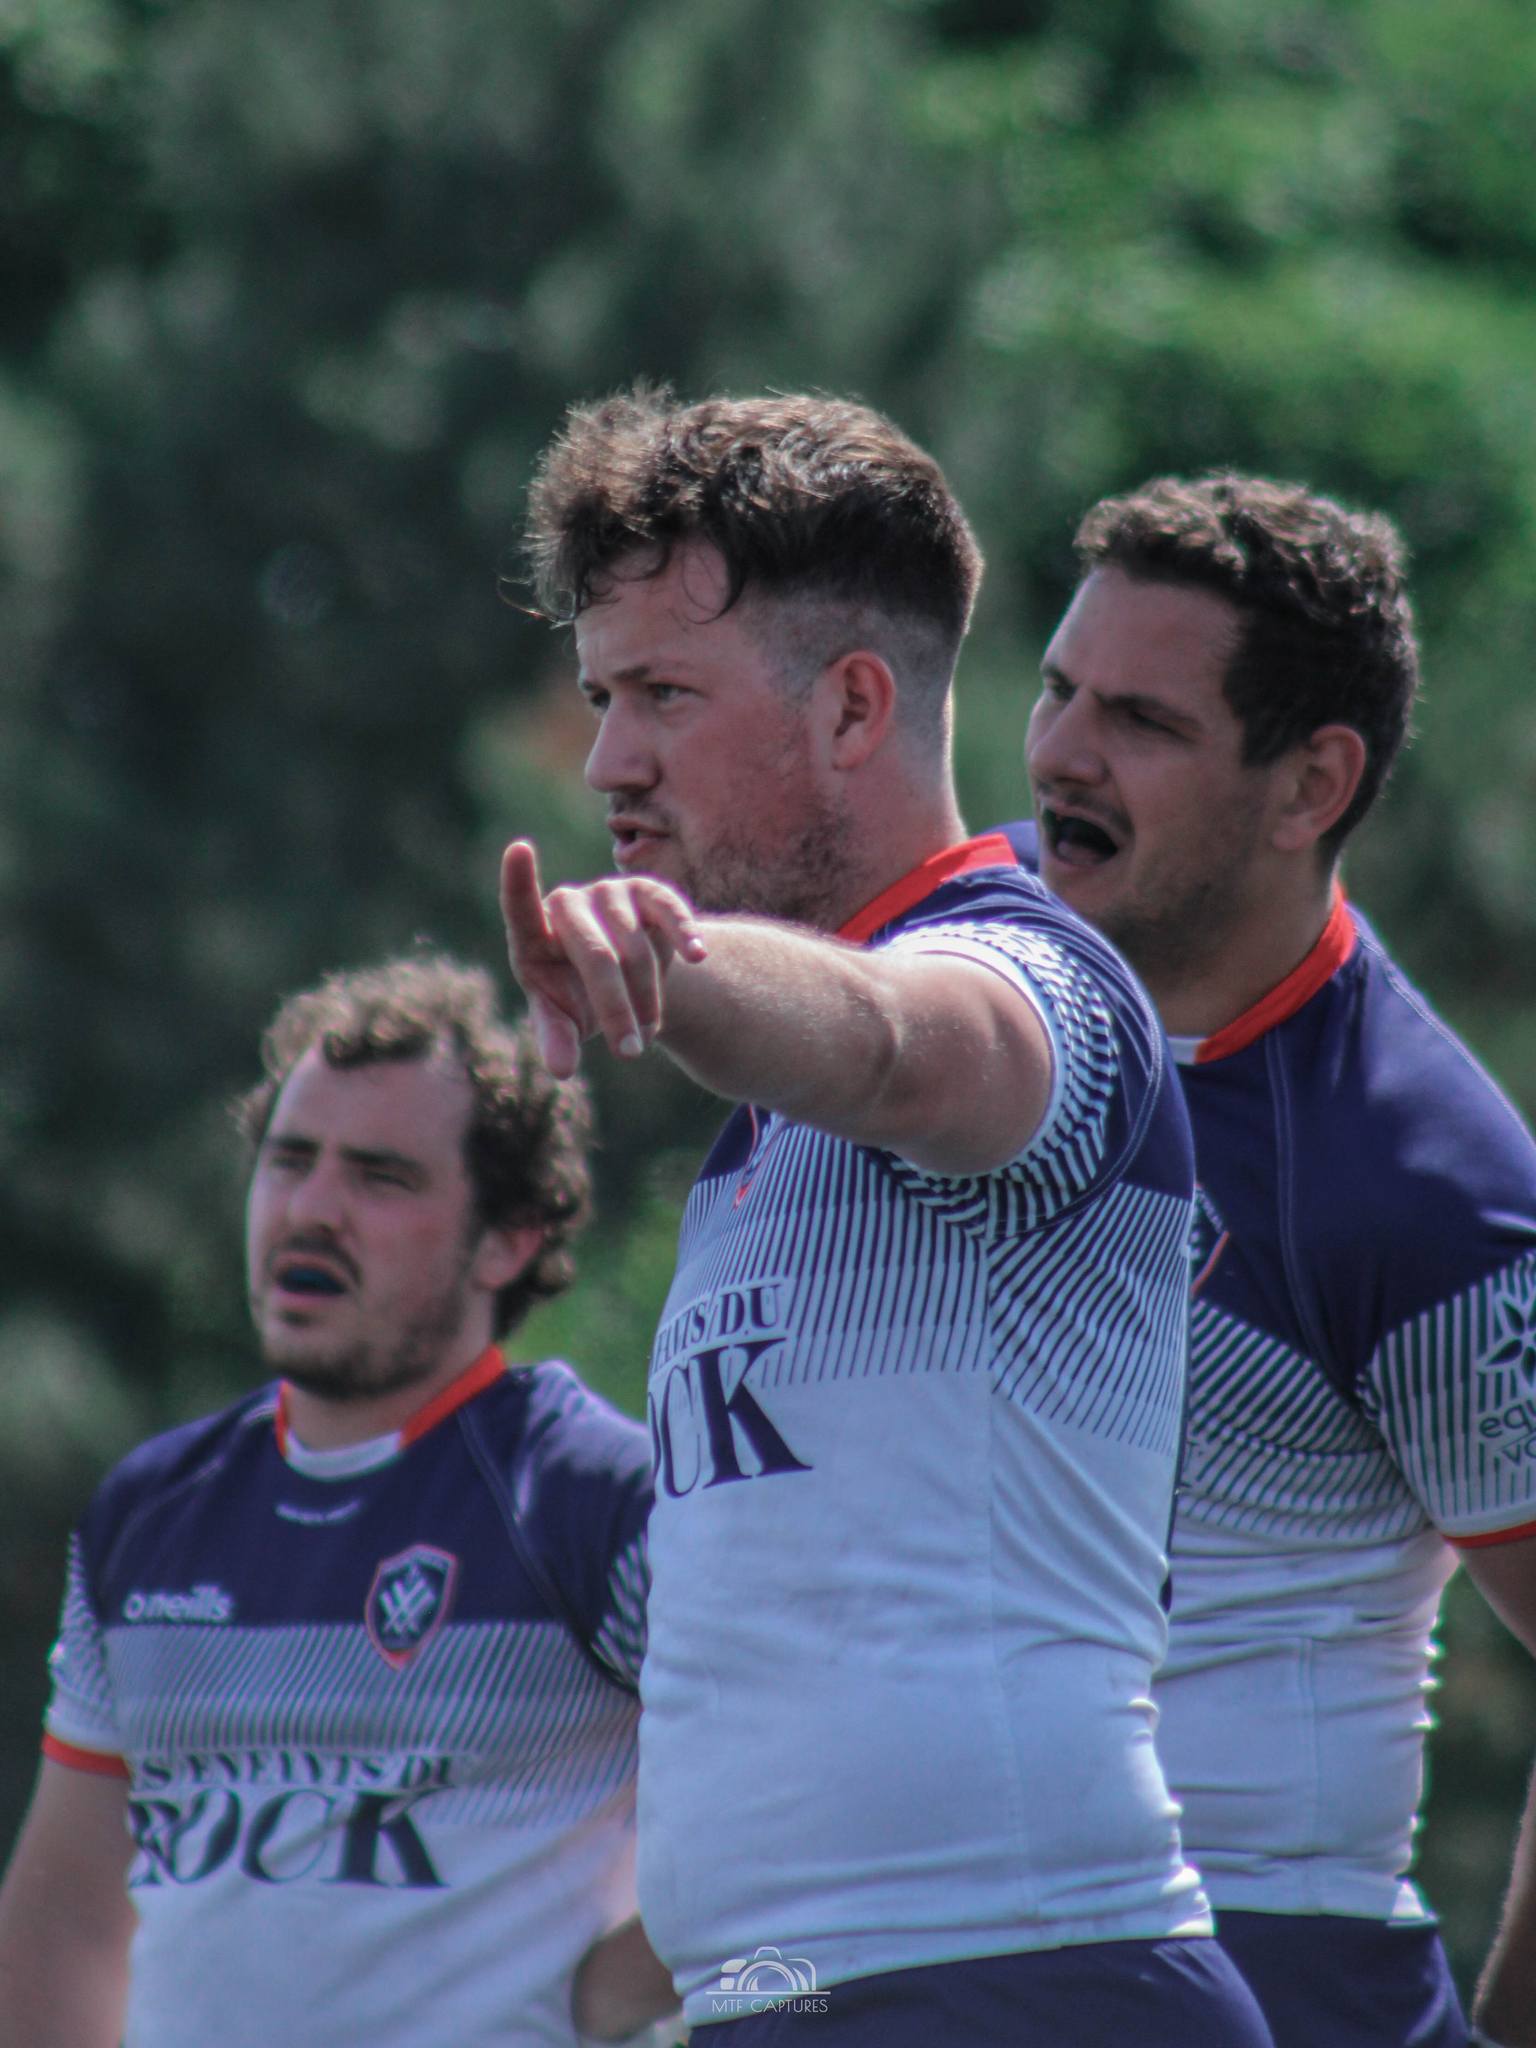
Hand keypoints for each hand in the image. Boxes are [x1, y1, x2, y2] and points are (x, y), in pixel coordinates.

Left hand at [501, 840, 706, 1076]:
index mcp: (533, 935)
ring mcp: (609, 893)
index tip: (519, 849)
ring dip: (646, 998)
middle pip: (594, 953)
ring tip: (648, 1033)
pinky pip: (669, 912)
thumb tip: (561, 1070)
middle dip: (615, 1008)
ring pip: (634, 947)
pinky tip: (697, 956)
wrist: (626, 979)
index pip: (520, 906)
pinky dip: (683, 934)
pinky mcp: (648, 892)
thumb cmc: (579, 999)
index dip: (519, 880)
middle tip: (630, 1052)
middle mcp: (567, 904)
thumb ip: (556, 1040)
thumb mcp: (564, 1022)